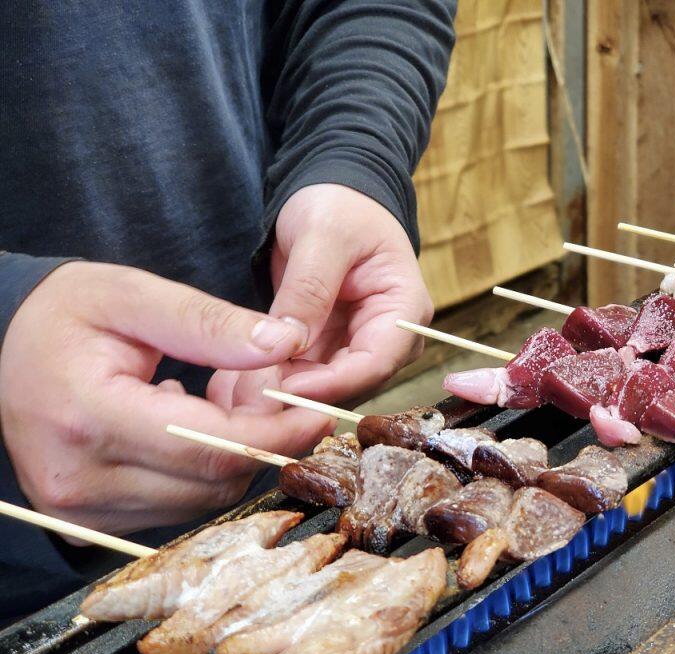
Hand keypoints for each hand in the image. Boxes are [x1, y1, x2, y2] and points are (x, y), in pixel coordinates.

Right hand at [0, 262, 332, 537]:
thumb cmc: (65, 315)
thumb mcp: (132, 296)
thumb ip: (208, 323)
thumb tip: (286, 343)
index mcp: (88, 415)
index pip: (208, 446)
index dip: (273, 433)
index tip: (315, 413)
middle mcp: (79, 477)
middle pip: (211, 483)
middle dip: (261, 441)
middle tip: (272, 393)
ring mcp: (80, 507)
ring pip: (202, 501)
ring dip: (235, 456)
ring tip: (225, 400)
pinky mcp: (88, 519)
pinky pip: (177, 506)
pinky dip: (205, 470)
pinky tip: (196, 425)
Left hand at [208, 184, 432, 409]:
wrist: (332, 199)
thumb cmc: (339, 206)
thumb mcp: (322, 236)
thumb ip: (309, 288)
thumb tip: (288, 341)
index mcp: (404, 309)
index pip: (376, 362)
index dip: (334, 382)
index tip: (287, 388)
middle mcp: (390, 338)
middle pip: (351, 385)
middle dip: (303, 395)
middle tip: (250, 398)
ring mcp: (359, 347)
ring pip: (324, 389)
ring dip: (282, 393)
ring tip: (235, 392)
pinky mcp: (331, 350)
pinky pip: (303, 377)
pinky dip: (272, 381)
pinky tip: (236, 383)